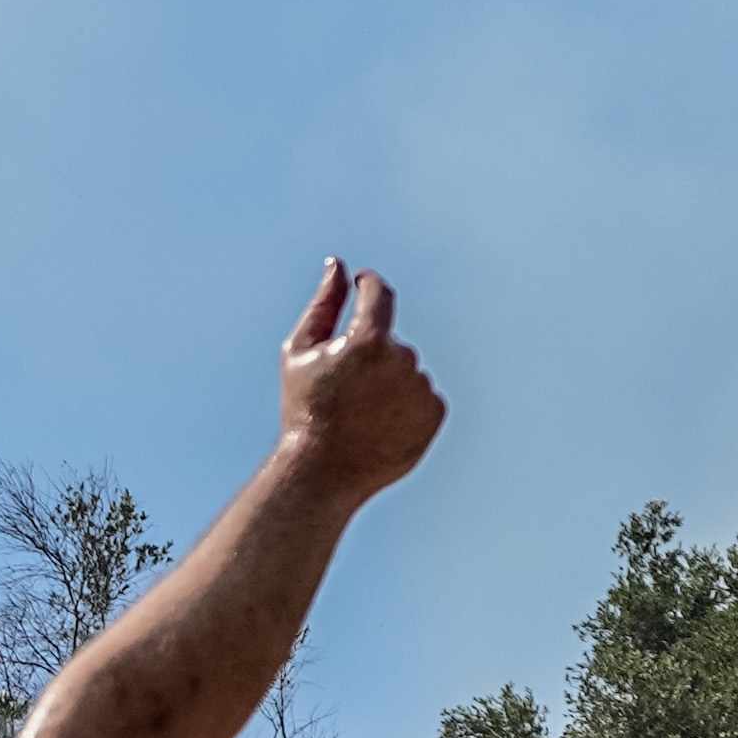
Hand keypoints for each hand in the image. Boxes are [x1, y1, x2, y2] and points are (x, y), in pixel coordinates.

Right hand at [278, 263, 447, 509]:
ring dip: (387, 380)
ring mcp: (422, 388)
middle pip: (389, 340)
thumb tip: (338, 266)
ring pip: (406, 369)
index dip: (369, 285)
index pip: (379, 293)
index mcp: (369, 340)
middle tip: (343, 388)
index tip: (361, 287)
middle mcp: (403, 360)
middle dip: (368, 354)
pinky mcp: (435, 412)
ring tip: (360, 412)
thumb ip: (324, 303)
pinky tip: (379, 424)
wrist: (324, 471)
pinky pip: (421, 394)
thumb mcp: (302, 352)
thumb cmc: (305, 408)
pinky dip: (404, 403)